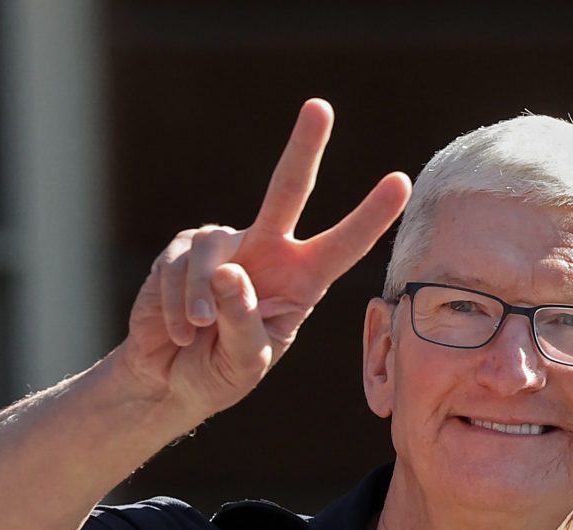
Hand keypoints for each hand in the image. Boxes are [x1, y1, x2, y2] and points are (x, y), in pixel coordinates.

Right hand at [121, 99, 411, 419]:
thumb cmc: (221, 372)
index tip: (401, 182)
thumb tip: (228, 271)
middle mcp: (268, 251)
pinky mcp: (181, 250)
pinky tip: (178, 329)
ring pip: (215, 255)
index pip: (342, 245)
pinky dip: (176, 305)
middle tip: (320, 107)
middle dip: (304, 147)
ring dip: (203, 301)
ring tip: (196, 331)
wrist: (171, 380)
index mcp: (302, 280)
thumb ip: (244, 323)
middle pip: (288, 190)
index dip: (371, 216)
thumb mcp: (246, 362)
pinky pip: (179, 268)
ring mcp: (225, 245)